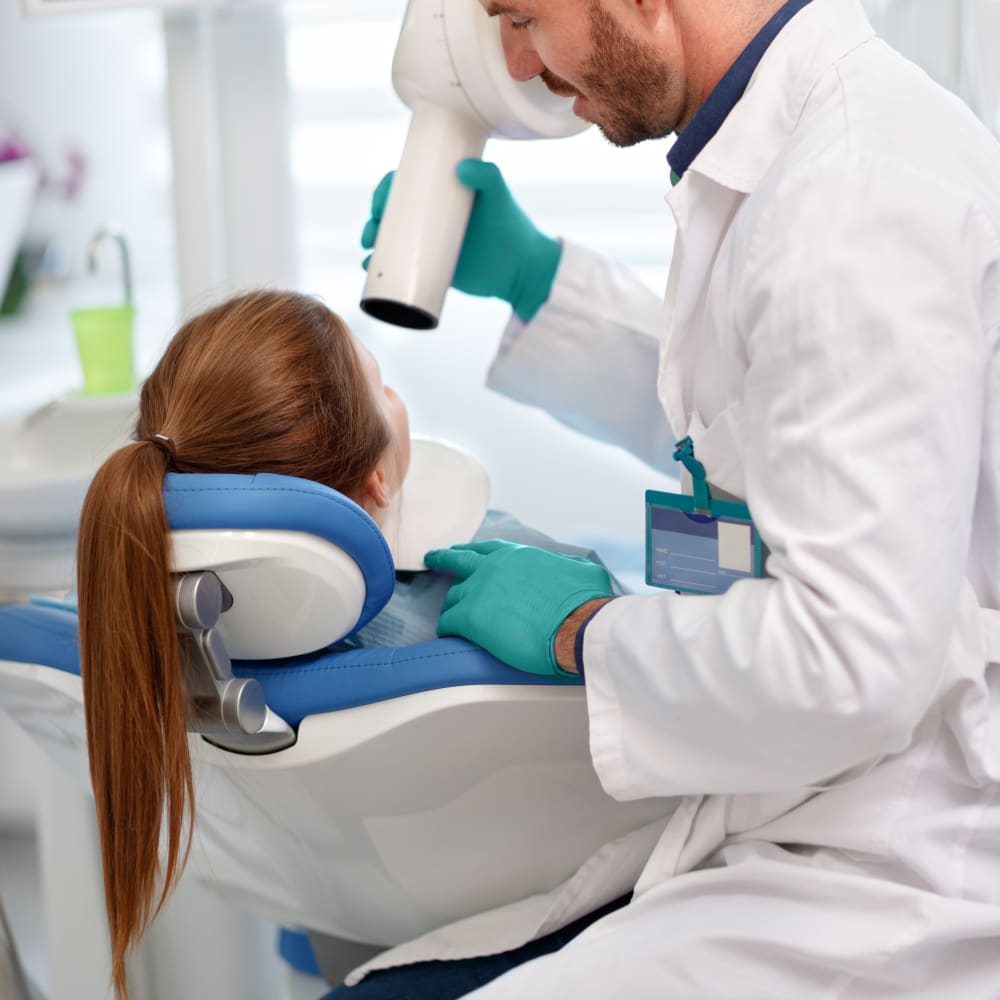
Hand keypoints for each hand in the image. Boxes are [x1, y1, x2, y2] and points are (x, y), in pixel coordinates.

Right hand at [360, 160, 561, 321]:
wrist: (521, 270)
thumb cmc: (511, 228)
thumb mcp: (499, 197)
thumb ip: (487, 177)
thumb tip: (461, 168)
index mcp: (443, 192)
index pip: (406, 185)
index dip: (385, 191)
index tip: (379, 204)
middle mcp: (433, 216)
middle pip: (392, 212)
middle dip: (373, 220)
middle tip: (371, 232)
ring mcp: (431, 243)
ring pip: (392, 239)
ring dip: (372, 242)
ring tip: (368, 252)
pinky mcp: (432, 269)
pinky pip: (399, 267)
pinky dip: (381, 268)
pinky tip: (369, 270)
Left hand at [425, 540, 614, 676]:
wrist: (578, 626)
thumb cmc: (585, 602)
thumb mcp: (579, 570)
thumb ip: (562, 565)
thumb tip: (564, 567)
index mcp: (517, 556)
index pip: (486, 549)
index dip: (471, 550)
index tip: (459, 549)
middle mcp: (493, 568)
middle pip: (458, 561)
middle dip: (442, 559)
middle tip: (431, 559)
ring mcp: (478, 591)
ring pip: (453, 597)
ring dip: (453, 606)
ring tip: (453, 616)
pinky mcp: (470, 618)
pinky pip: (448, 622)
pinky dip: (448, 628)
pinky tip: (451, 635)